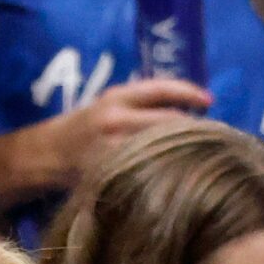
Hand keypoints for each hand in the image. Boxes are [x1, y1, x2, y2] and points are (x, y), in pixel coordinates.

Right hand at [39, 78, 212, 187]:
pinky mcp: (113, 173)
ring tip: (201, 153)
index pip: (159, 89)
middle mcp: (115, 120)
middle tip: (212, 133)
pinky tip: (180, 174)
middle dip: (192, 127)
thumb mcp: (109, 105)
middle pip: (167, 121)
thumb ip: (141, 103)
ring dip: (184, 149)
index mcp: (116, 98)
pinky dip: (167, 170)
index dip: (188, 92)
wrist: (51, 153)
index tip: (209, 100)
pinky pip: (149, 170)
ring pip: (161, 147)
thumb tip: (188, 106)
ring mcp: (114, 149)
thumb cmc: (87, 127)